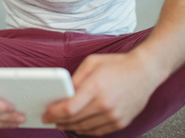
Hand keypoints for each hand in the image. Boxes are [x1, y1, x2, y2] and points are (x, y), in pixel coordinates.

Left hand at [43, 52, 158, 135]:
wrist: (145, 71)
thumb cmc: (117, 64)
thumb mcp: (92, 62)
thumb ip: (76, 77)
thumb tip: (64, 92)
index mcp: (96, 87)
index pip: (69, 107)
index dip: (55, 112)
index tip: (47, 111)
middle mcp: (105, 104)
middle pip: (75, 120)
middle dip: (58, 120)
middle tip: (48, 119)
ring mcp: (114, 115)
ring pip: (85, 128)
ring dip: (70, 127)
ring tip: (60, 123)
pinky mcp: (121, 122)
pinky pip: (98, 131)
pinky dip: (85, 130)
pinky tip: (77, 126)